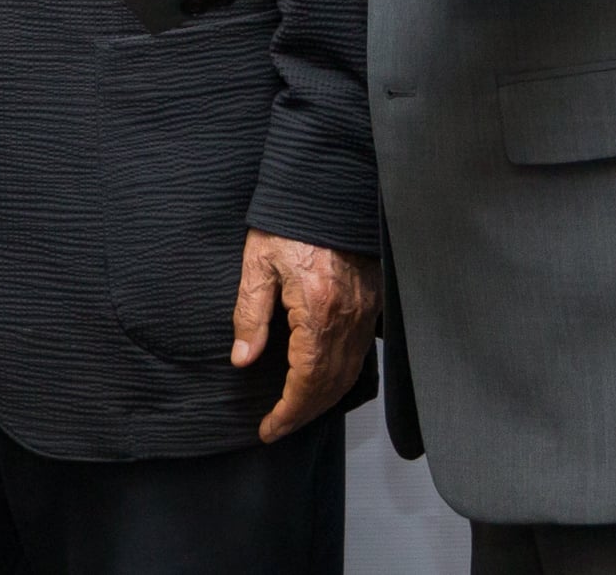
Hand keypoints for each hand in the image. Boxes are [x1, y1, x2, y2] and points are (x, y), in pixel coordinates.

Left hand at [232, 232, 377, 441]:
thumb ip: (250, 314)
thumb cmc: (289, 220)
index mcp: (318, 309)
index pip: (307, 379)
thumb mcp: (257, 263)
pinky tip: (322, 382)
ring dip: (323, 400)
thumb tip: (243, 359)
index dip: (289, 411)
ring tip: (296, 413)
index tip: (269, 429)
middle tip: (278, 428)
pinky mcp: (371, 303)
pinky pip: (359, 354)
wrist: (326, 188)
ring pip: (349, 373)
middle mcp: (348, 317)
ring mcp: (364, 312)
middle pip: (331, 385)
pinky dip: (340, 377)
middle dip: (304, 413)